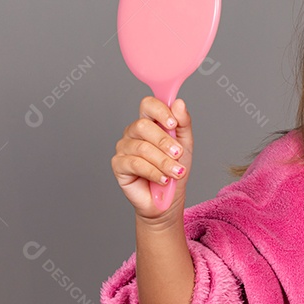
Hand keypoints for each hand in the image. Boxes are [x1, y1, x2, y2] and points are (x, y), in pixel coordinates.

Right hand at [111, 96, 193, 226]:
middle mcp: (133, 133)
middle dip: (164, 141)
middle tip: (178, 154)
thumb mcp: (185, 145)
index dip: (160, 111)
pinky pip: (135, 164)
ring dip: (163, 161)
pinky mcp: (118, 165)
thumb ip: (183, 124)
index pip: (148, 105)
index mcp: (149, 123)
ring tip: (176, 172)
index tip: (173, 124)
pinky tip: (163, 179)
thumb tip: (179, 104)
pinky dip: (153, 172)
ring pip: (142, 148)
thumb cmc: (174, 170)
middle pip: (143, 126)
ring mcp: (124, 148)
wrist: (167, 200)